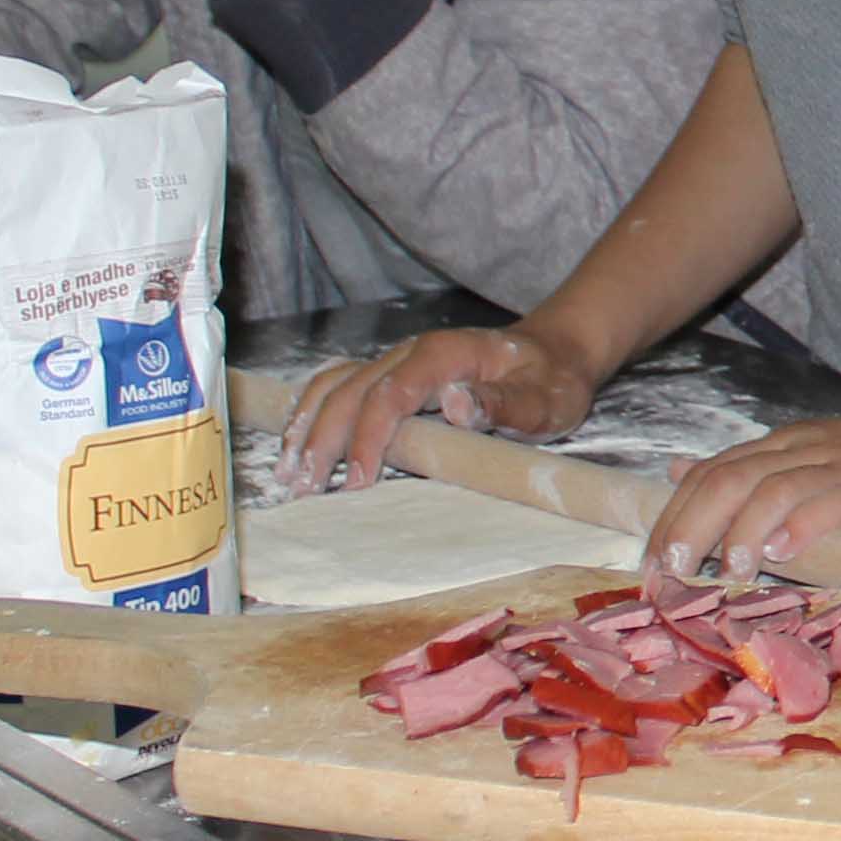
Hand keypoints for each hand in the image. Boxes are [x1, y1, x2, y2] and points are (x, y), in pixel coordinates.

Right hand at [279, 325, 603, 493]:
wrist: (553, 354)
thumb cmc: (550, 382)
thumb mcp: (544, 400)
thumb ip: (503, 404)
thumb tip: (456, 402)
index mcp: (445, 354)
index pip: (391, 394)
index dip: (368, 437)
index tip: (355, 482)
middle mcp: (411, 352)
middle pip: (351, 390)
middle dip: (323, 439)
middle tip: (303, 488)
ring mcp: (395, 361)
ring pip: (334, 385)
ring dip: (307, 426)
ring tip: (287, 472)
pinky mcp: (389, 374)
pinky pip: (339, 387)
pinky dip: (312, 414)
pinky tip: (298, 446)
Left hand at [649, 404, 840, 578]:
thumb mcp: (820, 457)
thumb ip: (756, 469)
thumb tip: (680, 474)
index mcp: (792, 449)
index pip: (714, 475)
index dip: (673, 518)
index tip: (649, 568)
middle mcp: (814, 453)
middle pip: (732, 480)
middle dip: (691, 527)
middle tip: (668, 575)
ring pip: (779, 488)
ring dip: (743, 529)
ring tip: (725, 571)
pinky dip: (808, 524)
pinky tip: (787, 551)